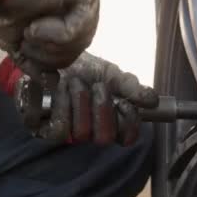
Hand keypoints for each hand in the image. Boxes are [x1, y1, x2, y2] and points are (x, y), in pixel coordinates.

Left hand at [0, 52, 158, 145]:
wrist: (49, 58)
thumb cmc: (83, 69)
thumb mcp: (110, 74)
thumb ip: (131, 88)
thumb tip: (153, 101)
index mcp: (109, 121)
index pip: (126, 138)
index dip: (128, 124)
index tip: (124, 103)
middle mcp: (90, 130)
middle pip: (104, 138)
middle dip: (101, 109)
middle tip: (97, 87)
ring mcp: (68, 133)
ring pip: (80, 133)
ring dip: (79, 102)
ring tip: (72, 82)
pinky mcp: (44, 130)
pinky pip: (57, 130)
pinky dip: (59, 105)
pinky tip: (56, 89)